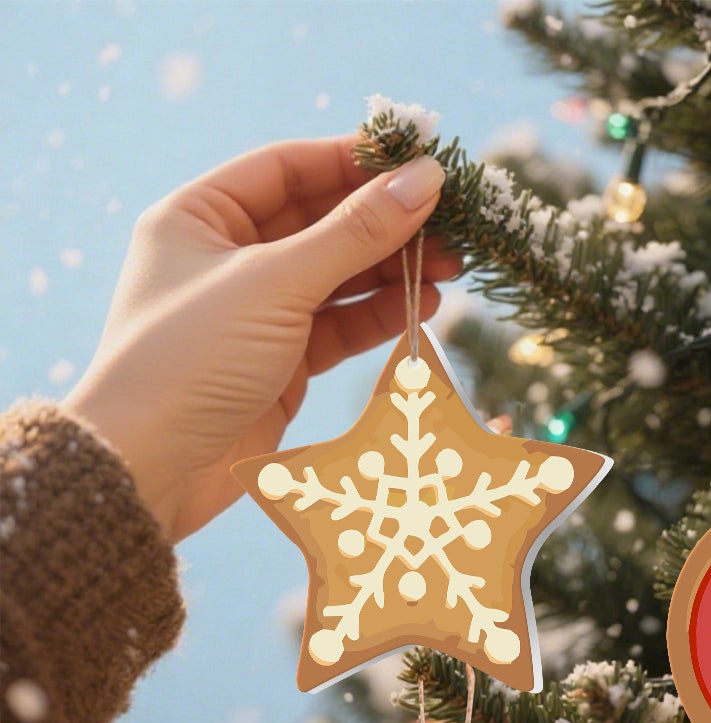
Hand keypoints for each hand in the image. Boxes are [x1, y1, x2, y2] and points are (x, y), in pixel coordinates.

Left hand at [65, 136, 458, 540]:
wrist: (153, 467)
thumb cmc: (192, 358)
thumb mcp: (275, 283)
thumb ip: (354, 232)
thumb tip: (424, 179)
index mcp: (199, 216)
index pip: (288, 169)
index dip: (354, 162)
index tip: (419, 162)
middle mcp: (226, 258)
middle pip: (319, 223)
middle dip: (385, 223)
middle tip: (451, 224)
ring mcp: (256, 314)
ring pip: (336, 278)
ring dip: (392, 271)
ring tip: (451, 268)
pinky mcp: (281, 365)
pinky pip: (338, 327)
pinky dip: (379, 316)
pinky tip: (422, 306)